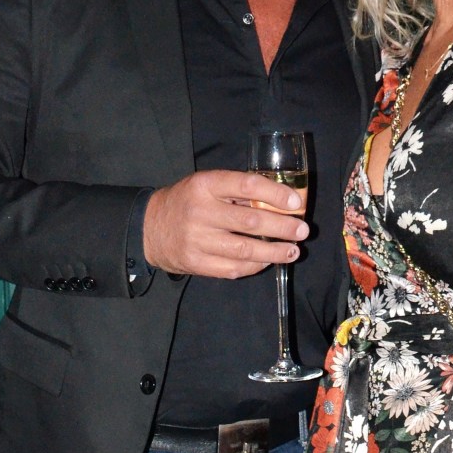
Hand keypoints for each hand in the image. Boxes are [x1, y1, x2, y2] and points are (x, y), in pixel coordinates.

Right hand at [142, 171, 308, 277]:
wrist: (150, 229)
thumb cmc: (187, 202)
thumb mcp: (206, 185)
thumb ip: (235, 191)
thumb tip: (279, 201)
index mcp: (205, 185)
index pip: (246, 185)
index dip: (275, 194)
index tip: (295, 203)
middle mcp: (200, 212)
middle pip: (250, 221)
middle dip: (282, 227)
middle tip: (302, 230)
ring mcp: (197, 240)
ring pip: (245, 249)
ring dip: (275, 251)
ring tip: (293, 251)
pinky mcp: (196, 263)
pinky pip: (234, 267)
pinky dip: (256, 265)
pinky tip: (269, 261)